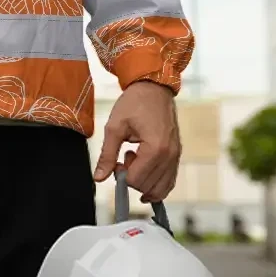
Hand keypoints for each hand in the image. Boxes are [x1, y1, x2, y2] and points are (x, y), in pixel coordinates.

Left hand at [93, 80, 180, 202]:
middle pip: (147, 187)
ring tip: (134, 159)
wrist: (153, 87)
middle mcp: (170, 156)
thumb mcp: (115, 126)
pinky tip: (143, 170)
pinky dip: (155, 183)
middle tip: (123, 158)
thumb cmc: (134, 103)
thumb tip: (99, 178)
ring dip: (143, 180)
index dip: (121, 175)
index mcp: (155, 148)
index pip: (136, 180)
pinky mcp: (177, 155)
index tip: (116, 160)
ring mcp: (176, 156)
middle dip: (132, 178)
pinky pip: (169, 181)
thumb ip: (107, 154)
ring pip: (160, 189)